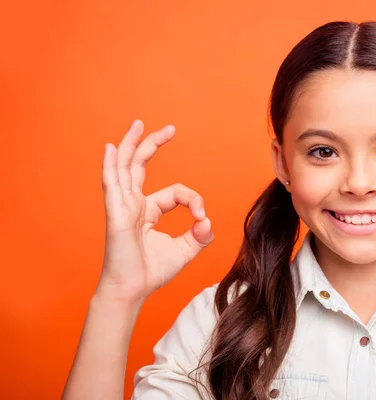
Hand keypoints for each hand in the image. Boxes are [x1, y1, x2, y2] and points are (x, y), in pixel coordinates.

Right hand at [97, 120, 212, 302]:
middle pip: (141, 165)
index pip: (175, 192)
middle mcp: (133, 204)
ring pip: (125, 167)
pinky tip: (109, 148)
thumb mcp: (184, 250)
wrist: (132, 290)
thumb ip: (200, 235)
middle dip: (154, 145)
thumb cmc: (152, 272)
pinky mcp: (115, 213)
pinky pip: (111, 184)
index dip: (193, 200)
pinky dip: (109, 165)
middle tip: (169, 129)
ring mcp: (122, 206)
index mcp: (148, 211)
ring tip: (139, 124)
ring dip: (131, 144)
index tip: (202, 219)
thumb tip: (207, 220)